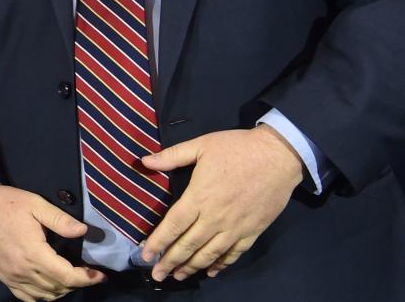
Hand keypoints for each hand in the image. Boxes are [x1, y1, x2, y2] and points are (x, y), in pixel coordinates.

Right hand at [0, 184, 104, 300]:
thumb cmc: (6, 202)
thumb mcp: (35, 204)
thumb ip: (60, 220)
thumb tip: (83, 231)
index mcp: (33, 253)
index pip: (66, 276)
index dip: (87, 278)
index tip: (100, 275)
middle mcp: (22, 270)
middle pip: (57, 288)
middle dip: (77, 283)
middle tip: (87, 272)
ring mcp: (11, 276)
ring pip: (44, 296)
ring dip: (61, 290)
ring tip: (70, 278)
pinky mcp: (4, 277)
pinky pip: (26, 297)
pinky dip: (42, 296)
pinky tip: (49, 286)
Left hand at [140, 126, 303, 281]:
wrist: (278, 156)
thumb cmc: (237, 148)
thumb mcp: (201, 145)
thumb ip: (172, 156)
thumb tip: (144, 161)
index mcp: (200, 197)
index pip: (174, 225)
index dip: (159, 242)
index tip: (145, 254)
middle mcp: (215, 217)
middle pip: (189, 245)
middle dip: (170, 261)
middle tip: (156, 274)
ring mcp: (235, 227)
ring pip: (210, 253)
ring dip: (192, 267)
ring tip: (178, 276)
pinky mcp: (253, 231)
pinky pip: (234, 253)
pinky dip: (222, 264)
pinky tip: (211, 271)